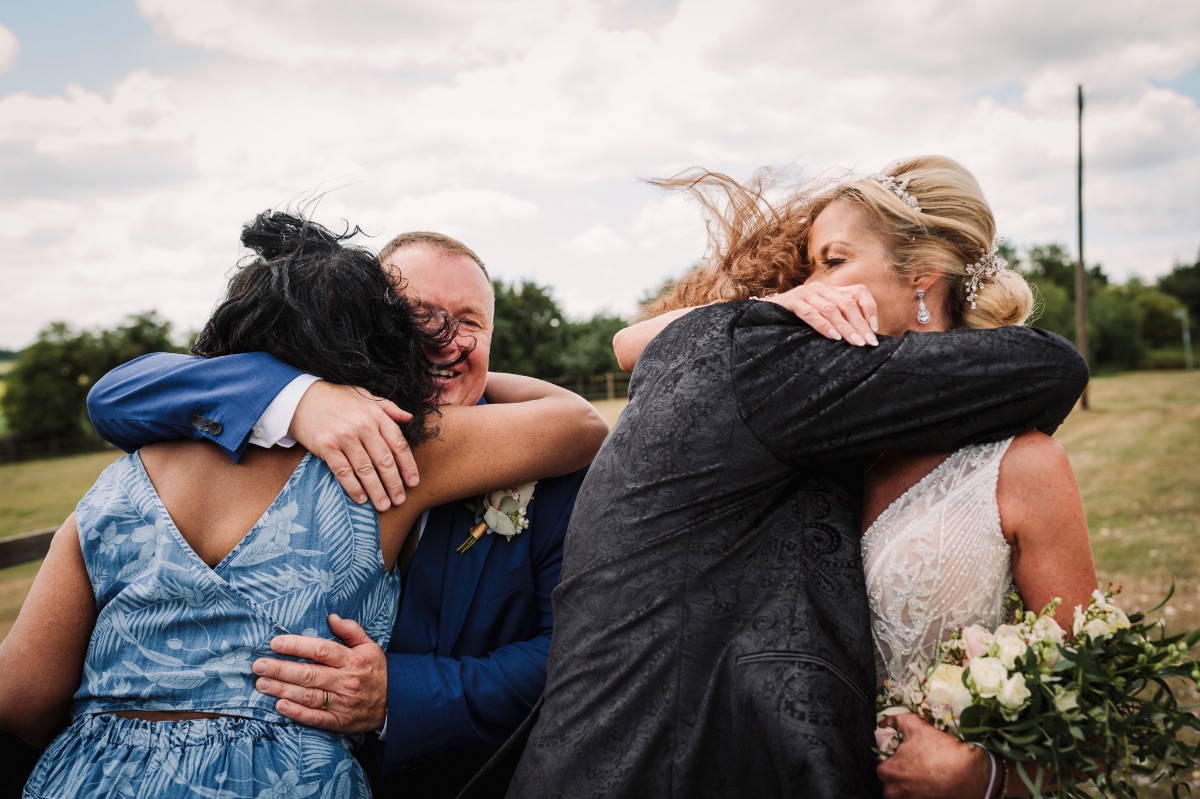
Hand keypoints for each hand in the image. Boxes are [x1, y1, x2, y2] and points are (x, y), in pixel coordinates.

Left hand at [252, 614, 387, 733]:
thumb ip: (351, 630)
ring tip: (261, 684)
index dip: (296, 646)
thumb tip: (331, 617)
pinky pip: (314, 718)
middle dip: (280, 669)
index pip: (321, 650)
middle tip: (258, 665)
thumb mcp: (370, 646)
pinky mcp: (339, 721)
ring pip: (307, 695)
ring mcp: (342, 703)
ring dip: (282, 689)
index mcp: (352, 660)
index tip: (275, 643)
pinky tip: (279, 705)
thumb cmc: (376, 671)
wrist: (396, 703)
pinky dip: (296, 712)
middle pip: (309, 674)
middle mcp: (345, 681)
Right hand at [290, 382, 418, 510]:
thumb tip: (410, 418)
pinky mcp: (326, 446)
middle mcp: (363, 426)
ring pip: (365, 469)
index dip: (408, 466)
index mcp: (376, 415)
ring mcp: (344, 437)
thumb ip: (389, 408)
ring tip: (384, 505)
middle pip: (384, 460)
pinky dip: (353, 487)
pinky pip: (343, 472)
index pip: (398, 444)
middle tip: (400, 500)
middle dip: (394, 483)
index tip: (413, 482)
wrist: (302, 397)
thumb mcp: (366, 396)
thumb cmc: (337, 399)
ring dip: (376, 490)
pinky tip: (361, 499)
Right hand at [765, 283, 878, 345]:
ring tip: (855, 342)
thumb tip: (865, 337)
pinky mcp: (791, 301)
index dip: (870, 310)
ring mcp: (805, 293)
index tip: (875, 330)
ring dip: (845, 327)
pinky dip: (823, 326)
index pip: (859, 293)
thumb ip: (841, 321)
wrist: (764, 313)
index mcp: (832, 290)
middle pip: (847, 304)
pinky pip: (810, 313)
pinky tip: (833, 337)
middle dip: (860, 325)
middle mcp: (821, 288)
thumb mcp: (823, 316)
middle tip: (869, 343)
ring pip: (831, 309)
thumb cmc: (797, 320)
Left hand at [876, 714, 990, 798]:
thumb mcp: (916, 726)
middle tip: (918, 760)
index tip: (905, 751)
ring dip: (912, 781)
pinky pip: (916, 797)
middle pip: (892, 778)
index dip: (893, 754)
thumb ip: (896, 722)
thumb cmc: (942, 751)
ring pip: (904, 790)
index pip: (881, 761)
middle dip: (902, 769)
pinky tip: (933, 783)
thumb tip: (885, 720)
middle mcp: (892, 793)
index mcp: (886, 773)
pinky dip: (921, 791)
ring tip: (927, 772)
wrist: (972, 775)